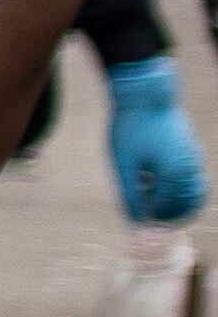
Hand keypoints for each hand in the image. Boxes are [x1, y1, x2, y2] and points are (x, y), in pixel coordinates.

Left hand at [114, 56, 206, 224]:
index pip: (170, 208)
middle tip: (150, 215)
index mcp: (175, 174)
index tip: (141, 222)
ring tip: (149, 195)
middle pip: (188, 202)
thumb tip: (134, 220)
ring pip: (191, 188)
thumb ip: (129, 193)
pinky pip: (189, 173)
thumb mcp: (123, 163)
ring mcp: (193, 155)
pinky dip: (176, 183)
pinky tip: (151, 177)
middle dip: (171, 212)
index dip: (155, 218)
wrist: (145, 95)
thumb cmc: (131, 128)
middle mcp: (190, 167)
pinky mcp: (189, 146)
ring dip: (174, 198)